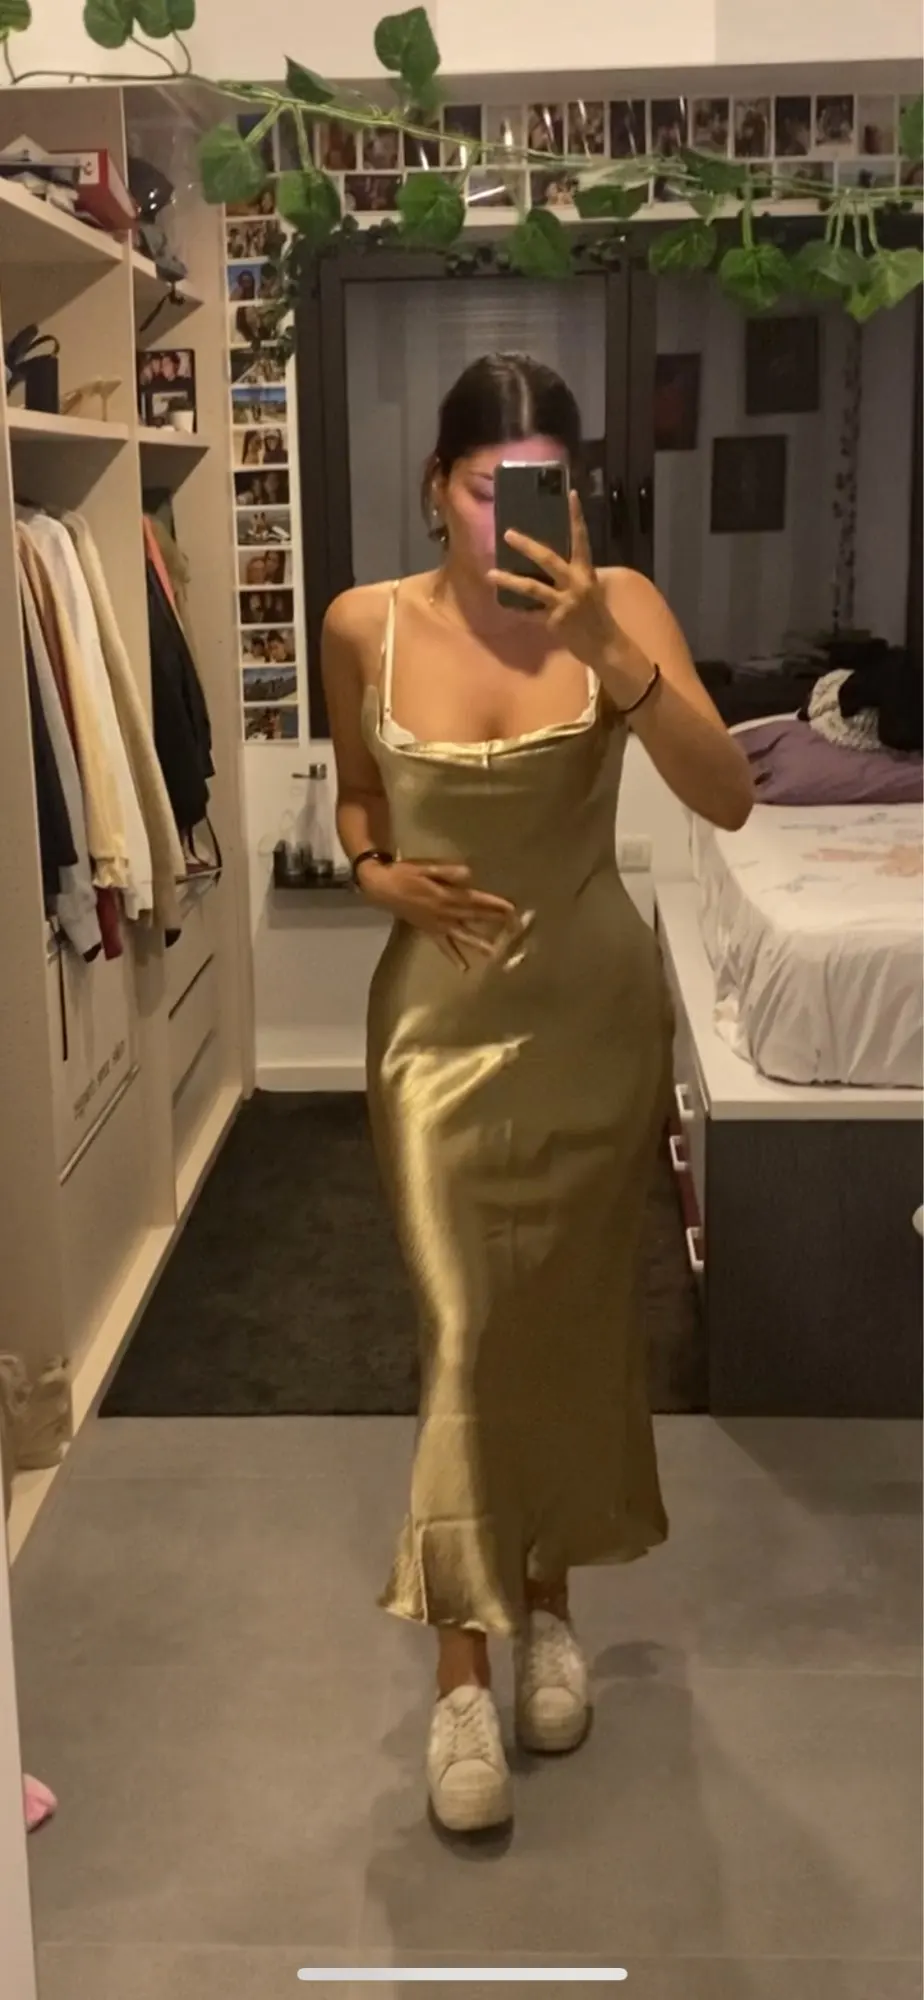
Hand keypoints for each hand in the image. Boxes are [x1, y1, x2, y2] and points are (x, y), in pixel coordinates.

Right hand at [356, 858, 516, 969]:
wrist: (383, 888)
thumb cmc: (405, 873)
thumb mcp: (425, 866)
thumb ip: (447, 871)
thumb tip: (469, 874)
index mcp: (446, 895)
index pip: (476, 900)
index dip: (494, 905)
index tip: (512, 909)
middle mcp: (445, 913)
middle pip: (474, 917)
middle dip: (495, 921)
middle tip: (514, 928)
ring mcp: (438, 924)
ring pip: (462, 935)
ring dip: (478, 944)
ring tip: (494, 953)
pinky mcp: (430, 931)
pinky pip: (443, 946)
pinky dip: (453, 957)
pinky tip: (464, 968)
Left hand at [488, 489, 629, 675]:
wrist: (606, 646)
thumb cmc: (597, 616)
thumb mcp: (590, 589)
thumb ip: (574, 575)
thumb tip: (550, 564)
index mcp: (587, 572)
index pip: (581, 538)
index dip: (576, 516)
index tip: (570, 494)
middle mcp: (576, 583)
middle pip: (548, 558)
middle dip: (526, 546)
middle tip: (507, 533)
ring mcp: (565, 602)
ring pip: (532, 587)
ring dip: (509, 580)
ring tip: (490, 574)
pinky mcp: (555, 621)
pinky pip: (530, 613)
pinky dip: (518, 609)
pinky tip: (503, 604)